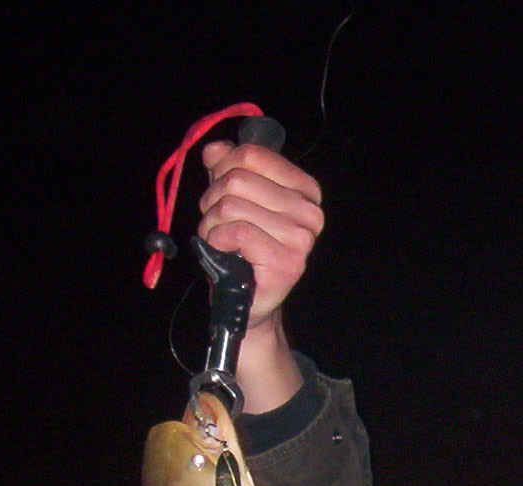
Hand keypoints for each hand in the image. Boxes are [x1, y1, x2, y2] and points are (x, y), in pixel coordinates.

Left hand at [196, 140, 324, 331]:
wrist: (247, 299)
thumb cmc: (241, 248)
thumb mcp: (231, 198)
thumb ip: (225, 169)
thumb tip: (216, 149)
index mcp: (304, 190)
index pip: (252, 154)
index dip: (223, 168)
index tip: (220, 190)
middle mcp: (310, 212)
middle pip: (238, 178)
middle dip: (214, 200)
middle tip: (217, 222)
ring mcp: (302, 238)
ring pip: (233, 205)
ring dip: (212, 223)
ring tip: (221, 239)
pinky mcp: (287, 262)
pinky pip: (237, 232)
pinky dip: (218, 240)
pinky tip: (225, 251)